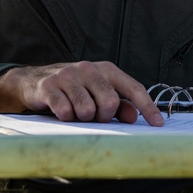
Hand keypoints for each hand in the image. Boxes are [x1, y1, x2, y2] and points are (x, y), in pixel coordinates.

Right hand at [0, 61, 163, 126]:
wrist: (34, 81)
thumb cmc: (73, 90)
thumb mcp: (97, 94)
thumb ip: (118, 105)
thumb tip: (134, 116)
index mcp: (106, 70)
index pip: (133, 88)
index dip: (147, 107)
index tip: (158, 124)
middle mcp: (89, 68)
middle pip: (110, 102)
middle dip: (104, 117)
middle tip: (93, 116)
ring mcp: (68, 75)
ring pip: (87, 109)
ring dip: (83, 118)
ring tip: (76, 113)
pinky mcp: (49, 85)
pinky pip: (65, 111)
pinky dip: (66, 117)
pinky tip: (62, 112)